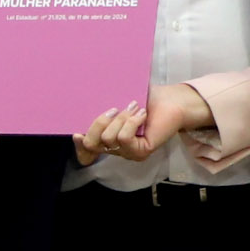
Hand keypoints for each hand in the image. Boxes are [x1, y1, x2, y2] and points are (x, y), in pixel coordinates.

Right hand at [75, 83, 211, 165]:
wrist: (171, 101)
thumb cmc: (146, 98)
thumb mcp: (118, 100)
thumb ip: (102, 104)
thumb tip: (85, 98)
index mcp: (108, 138)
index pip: (87, 152)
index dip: (79, 146)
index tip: (78, 134)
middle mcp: (116, 149)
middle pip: (91, 144)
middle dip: (98, 122)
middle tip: (114, 108)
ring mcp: (128, 153)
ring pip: (108, 139)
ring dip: (120, 118)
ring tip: (134, 108)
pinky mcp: (140, 152)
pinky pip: (123, 138)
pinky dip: (131, 122)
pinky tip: (142, 114)